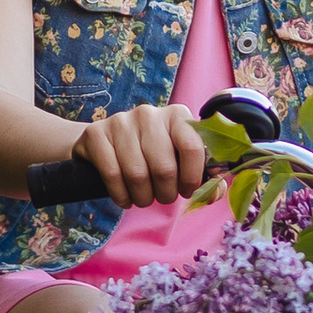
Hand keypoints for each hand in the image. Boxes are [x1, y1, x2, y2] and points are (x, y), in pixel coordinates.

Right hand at [75, 101, 211, 208]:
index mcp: (176, 115)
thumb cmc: (150, 155)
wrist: (103, 144)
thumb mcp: (178, 159)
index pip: (193, 148)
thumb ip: (203, 175)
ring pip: (137, 175)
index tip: (186, 190)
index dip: (192, 178)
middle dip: (166, 194)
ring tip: (143, 198)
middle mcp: (149, 114)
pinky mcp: (96, 134)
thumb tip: (216, 193)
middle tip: (162, 197)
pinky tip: (125, 198)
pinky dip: (121, 196)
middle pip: (164, 168)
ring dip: (143, 198)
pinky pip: (112, 175)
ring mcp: (120, 122)